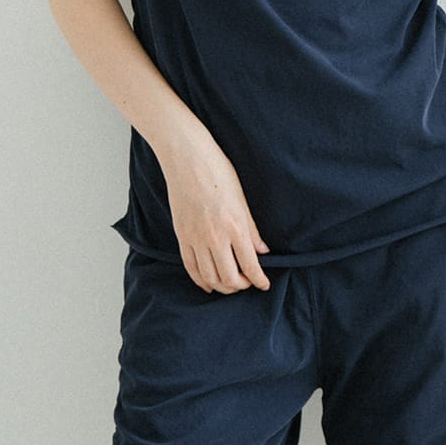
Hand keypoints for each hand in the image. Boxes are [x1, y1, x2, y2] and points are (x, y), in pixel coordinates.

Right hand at [159, 129, 272, 293]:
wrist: (186, 158)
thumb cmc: (217, 171)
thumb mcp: (242, 199)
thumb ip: (251, 229)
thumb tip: (262, 251)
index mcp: (235, 227)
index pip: (250, 265)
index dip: (259, 280)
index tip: (264, 284)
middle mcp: (215, 237)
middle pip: (229, 278)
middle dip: (241, 286)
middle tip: (247, 282)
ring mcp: (195, 238)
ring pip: (209, 277)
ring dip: (222, 286)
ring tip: (231, 284)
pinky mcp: (181, 236)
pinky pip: (190, 267)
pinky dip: (200, 280)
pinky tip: (208, 283)